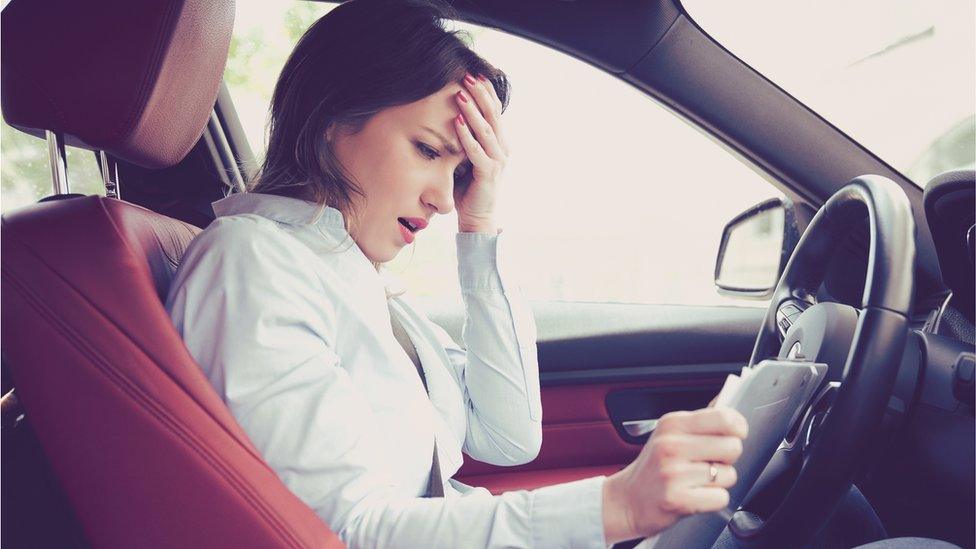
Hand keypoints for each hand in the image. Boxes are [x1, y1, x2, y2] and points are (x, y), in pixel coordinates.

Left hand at [453, 73, 508, 233]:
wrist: (477, 217)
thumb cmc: (469, 187)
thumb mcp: (466, 157)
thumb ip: (464, 139)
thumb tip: (448, 116)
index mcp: (499, 142)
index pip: (495, 111)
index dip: (486, 92)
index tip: (474, 73)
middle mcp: (502, 149)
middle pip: (493, 115)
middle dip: (480, 94)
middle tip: (468, 76)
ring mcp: (497, 161)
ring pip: (486, 130)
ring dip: (473, 111)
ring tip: (461, 94)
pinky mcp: (488, 174)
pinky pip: (477, 152)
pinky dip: (467, 137)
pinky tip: (458, 123)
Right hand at [602, 407, 748, 543]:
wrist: (628, 501)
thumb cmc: (654, 467)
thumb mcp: (669, 434)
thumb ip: (699, 420)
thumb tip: (726, 400)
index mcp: (673, 423)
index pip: (725, 418)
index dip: (738, 428)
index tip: (735, 435)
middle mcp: (671, 445)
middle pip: (733, 447)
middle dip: (727, 459)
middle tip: (709, 463)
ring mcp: (673, 473)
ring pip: (729, 475)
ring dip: (719, 482)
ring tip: (698, 481)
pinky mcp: (677, 499)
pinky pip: (720, 498)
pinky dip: (713, 501)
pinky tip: (696, 495)